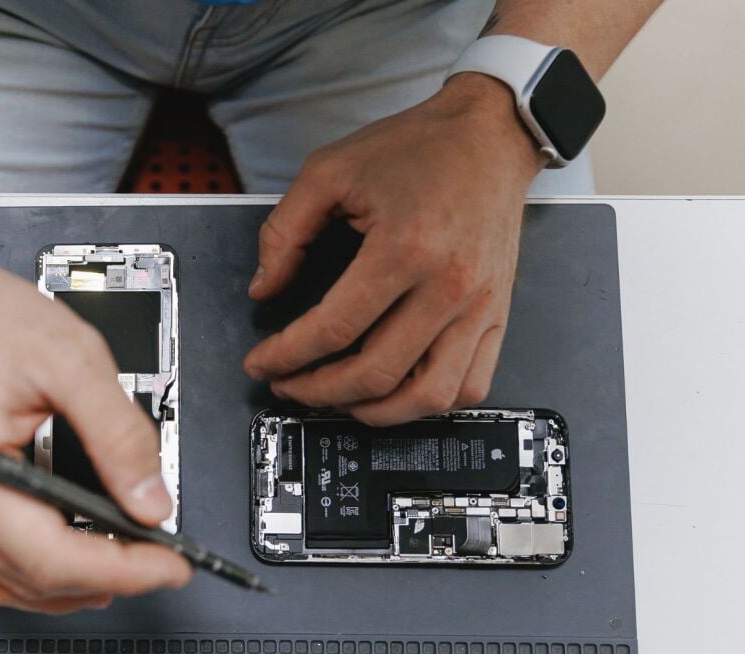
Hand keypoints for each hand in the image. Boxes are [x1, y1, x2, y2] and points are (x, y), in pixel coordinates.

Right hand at [0, 243, 190, 612]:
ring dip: (73, 584)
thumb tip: (151, 501)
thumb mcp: (72, 359)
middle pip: (33, 578)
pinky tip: (75, 560)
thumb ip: (119, 433)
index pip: (52, 556)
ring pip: (9, 583)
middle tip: (161, 559)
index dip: (122, 569)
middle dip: (108, 577)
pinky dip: (37, 574)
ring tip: (128, 562)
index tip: (169, 564)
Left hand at [243, 74, 546, 425]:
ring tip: (337, 399)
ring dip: (374, 411)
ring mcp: (480, 306)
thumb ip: (285, 232)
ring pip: (428, 396)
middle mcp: (449, 285)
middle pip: (376, 373)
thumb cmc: (417, 148)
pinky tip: (395, 392)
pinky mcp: (497, 315)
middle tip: (287, 385)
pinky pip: (470, 385)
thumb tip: (265, 288)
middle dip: (318, 391)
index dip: (287, 356)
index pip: (334, 328)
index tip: (262, 363)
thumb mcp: (330, 172)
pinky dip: (428, 402)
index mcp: (405, 248)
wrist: (489, 134)